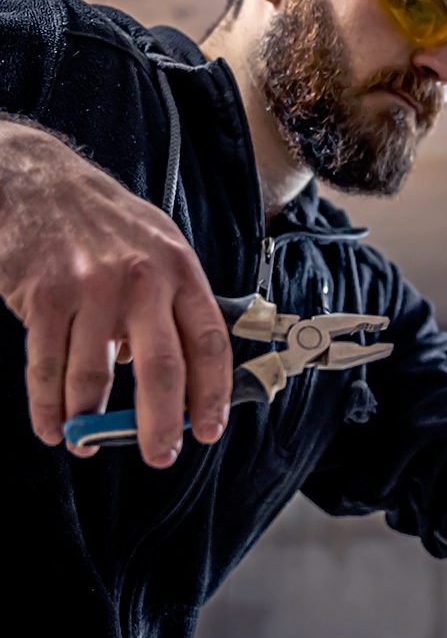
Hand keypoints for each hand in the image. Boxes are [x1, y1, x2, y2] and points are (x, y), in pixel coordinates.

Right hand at [0, 120, 231, 465]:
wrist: (41, 182)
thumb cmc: (108, 221)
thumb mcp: (160, 246)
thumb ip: (173, 304)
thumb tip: (178, 372)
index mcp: (181, 270)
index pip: (210, 341)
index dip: (214, 392)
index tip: (209, 429)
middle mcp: (143, 280)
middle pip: (162, 368)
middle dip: (161, 423)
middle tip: (161, 455)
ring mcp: (93, 288)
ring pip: (96, 377)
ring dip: (92, 422)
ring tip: (89, 444)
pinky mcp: (44, 297)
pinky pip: (48, 367)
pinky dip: (48, 407)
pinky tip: (54, 427)